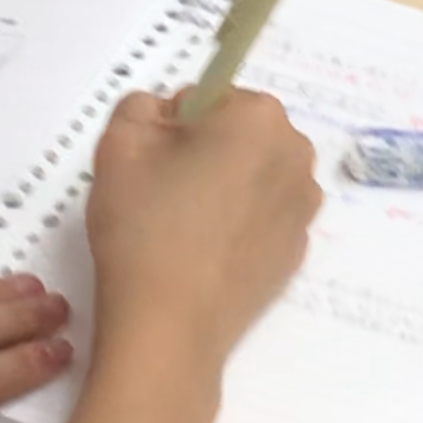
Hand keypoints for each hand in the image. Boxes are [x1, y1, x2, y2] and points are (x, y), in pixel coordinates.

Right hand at [85, 89, 321, 366]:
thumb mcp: (119, 144)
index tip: (154, 161)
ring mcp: (303, 209)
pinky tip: (202, 253)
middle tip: (162, 191)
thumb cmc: (143, 225)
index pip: (211, 97)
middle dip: (206, 150)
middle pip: (241, 133)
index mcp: (259, 118)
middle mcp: (296, 156)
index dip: (175, 125)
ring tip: (181, 226)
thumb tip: (168, 115)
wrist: (169, 325)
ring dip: (224, 186)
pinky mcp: (296, 253)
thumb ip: (141, 106)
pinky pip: (262, 218)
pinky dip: (236, 224)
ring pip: (254, 175)